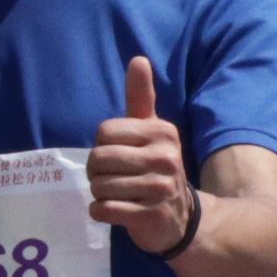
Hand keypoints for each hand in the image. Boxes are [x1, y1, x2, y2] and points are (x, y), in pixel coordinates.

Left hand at [87, 55, 193, 255]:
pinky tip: (115, 210)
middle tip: (113, 178)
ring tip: (117, 194)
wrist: (180, 217)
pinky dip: (100, 212)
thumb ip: (141, 97)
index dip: (102, 146)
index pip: (104, 132)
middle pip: (99, 159)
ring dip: (99, 193)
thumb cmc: (156, 167)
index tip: (117, 156)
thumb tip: (138, 59)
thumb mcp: (152, 131)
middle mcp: (165, 158)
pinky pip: (104, 209)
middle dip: (96, 172)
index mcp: (162, 132)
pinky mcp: (150, 216)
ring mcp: (159, 189)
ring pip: (100, 186)